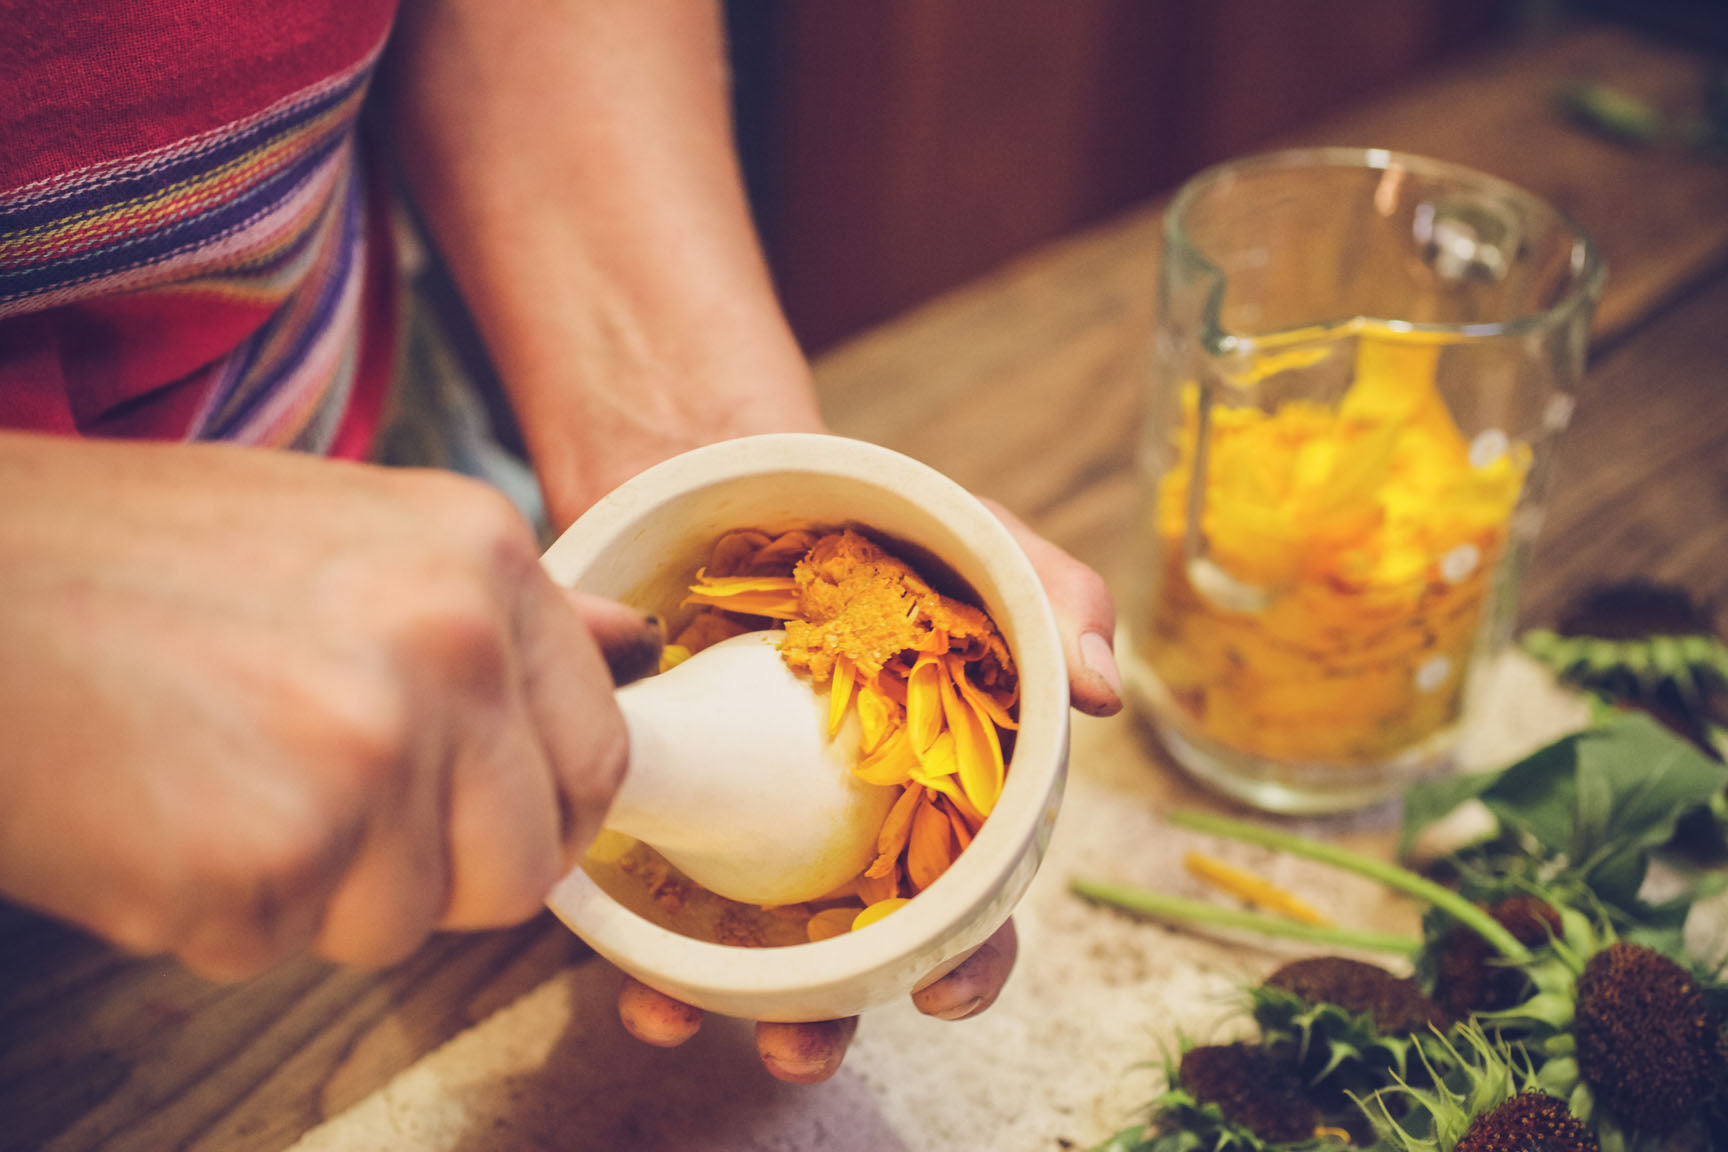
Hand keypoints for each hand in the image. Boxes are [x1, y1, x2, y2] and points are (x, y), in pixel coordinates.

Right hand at [0, 432, 650, 979]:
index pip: (600, 753)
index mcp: (482, 556)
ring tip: (216, 783)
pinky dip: (216, 912)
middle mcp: (453, 646)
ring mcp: (370, 751)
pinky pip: (283, 945)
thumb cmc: (127, 557)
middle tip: (316, 804)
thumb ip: (501, 611)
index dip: (537, 811)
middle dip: (431, 869)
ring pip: (406, 919)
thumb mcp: (349, 534)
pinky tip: (156, 813)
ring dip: (315, 892)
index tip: (475, 813)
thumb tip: (636, 646)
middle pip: (521, 862)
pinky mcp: (273, 854)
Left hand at [613, 502, 1118, 1080]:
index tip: (941, 990)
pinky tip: (619, 960)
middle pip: (854, 956)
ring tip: (677, 1019)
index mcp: (941, 804)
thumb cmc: (891, 538)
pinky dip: (634, 938)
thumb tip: (1102, 693)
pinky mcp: (676, 804)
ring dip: (719, 1005)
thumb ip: (1055, 603)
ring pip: (747, 948)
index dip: (968, 962)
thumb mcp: (982, 547)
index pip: (971, 908)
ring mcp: (760, 828)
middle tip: (797, 1045)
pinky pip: (654, 890)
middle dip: (826, 1020)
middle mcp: (854, 836)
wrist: (749, 483)